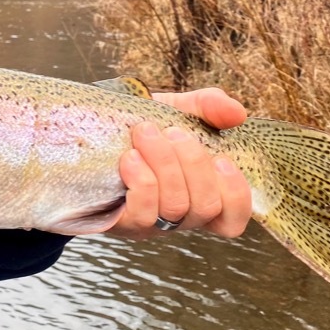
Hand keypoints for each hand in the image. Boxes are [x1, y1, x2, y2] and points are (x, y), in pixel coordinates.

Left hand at [112, 88, 253, 239]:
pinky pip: (144, 213)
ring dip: (165, 166)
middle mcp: (181, 215)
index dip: (236, 195)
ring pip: (175, 207)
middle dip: (193, 164)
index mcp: (201, 193)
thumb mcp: (178, 110)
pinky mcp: (123, 223)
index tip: (222, 159)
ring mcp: (152, 223)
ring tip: (145, 133)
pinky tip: (130, 158)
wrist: (92, 130)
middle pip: (206, 207)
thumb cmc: (144, 126)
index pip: (233, 219)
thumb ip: (209, 107)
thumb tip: (237, 112)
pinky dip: (142, 181)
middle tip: (171, 132)